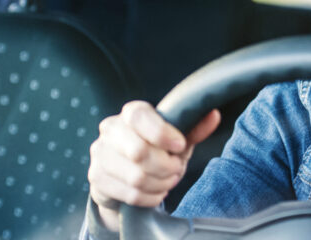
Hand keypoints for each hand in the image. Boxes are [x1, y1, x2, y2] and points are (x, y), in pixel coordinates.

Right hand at [87, 101, 220, 230]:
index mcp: (131, 113)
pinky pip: (130, 194)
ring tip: (168, 181)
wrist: (126, 174)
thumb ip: (193, 129)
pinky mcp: (97, 177)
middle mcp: (111, 129)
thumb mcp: (175, 139)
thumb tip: (214, 115)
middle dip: (165, 166)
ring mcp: (100, 154)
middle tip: (175, 169)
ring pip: (136, 177)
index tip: (179, 146)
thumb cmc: (155, 151)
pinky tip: (156, 191)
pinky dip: (150, 197)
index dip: (163, 134)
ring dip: (160, 183)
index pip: (141, 117)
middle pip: (139, 151)